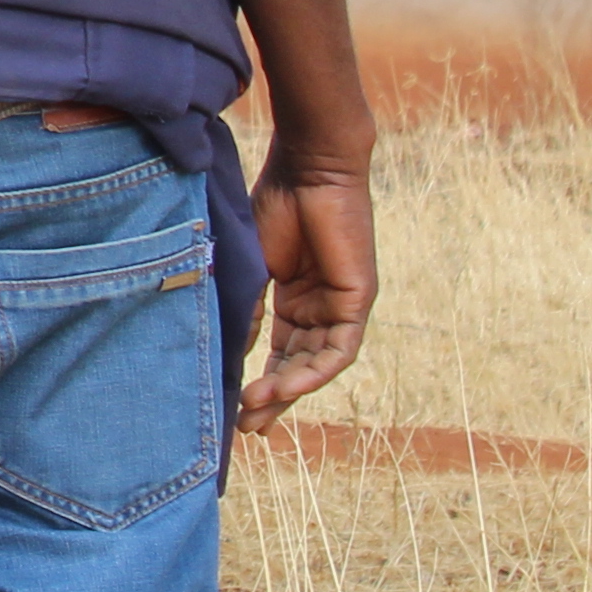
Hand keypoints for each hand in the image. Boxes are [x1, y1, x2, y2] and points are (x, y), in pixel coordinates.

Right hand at [235, 150, 374, 432]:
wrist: (309, 166)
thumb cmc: (276, 201)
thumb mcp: (252, 265)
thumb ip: (249, 307)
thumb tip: (235, 352)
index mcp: (295, 296)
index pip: (281, 350)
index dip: (261, 380)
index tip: (234, 406)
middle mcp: (321, 306)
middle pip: (300, 364)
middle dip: (274, 396)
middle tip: (247, 425)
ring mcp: (340, 304)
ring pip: (318, 362)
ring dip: (290, 389)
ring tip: (257, 409)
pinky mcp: (357, 299)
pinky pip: (339, 348)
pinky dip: (313, 370)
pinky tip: (286, 387)